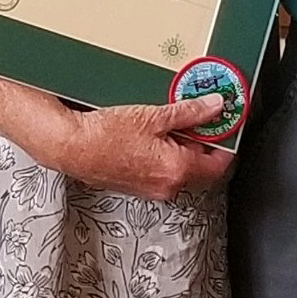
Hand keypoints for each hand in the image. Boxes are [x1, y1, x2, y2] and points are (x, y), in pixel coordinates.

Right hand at [48, 96, 234, 200]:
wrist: (72, 147)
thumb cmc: (105, 135)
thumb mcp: (153, 116)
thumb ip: (189, 113)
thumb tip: (214, 107)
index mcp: (178, 170)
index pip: (218, 163)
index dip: (224, 141)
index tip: (224, 124)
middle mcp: (168, 186)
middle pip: (199, 165)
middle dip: (200, 141)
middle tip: (195, 115)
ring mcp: (152, 189)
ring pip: (179, 167)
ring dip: (180, 147)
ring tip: (166, 121)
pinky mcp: (137, 187)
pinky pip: (162, 170)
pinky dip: (163, 154)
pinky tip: (150, 135)